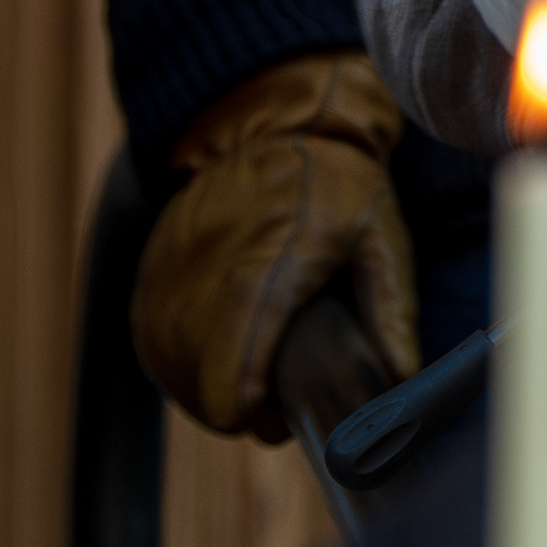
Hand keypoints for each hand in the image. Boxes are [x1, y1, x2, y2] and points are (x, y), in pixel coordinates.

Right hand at [131, 50, 418, 439]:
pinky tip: (221, 354)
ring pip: (175, 376)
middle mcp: (204, 279)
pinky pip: (155, 352)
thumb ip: (391, 308)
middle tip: (279, 395)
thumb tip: (400, 379)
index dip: (256, 407)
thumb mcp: (382, 235)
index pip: (238, 368)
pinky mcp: (146, 285)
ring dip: (211, 389)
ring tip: (254, 371)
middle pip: (204, 386)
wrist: (270, 129)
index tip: (280, 417)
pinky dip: (185, 366)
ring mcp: (166, 284)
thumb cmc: (334, 184)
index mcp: (269, 266)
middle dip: (242, 404)